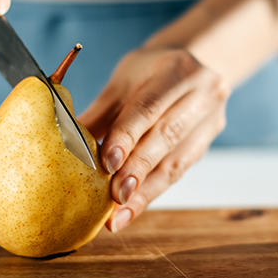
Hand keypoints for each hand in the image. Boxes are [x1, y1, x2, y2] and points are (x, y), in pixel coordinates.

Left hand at [77, 47, 230, 232]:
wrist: (196, 61)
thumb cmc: (151, 70)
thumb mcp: (123, 80)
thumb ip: (100, 112)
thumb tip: (66, 142)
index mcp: (177, 70)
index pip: (149, 107)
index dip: (127, 136)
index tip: (108, 163)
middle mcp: (202, 94)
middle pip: (166, 137)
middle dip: (138, 170)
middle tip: (115, 197)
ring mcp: (211, 119)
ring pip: (177, 162)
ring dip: (146, 192)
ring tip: (121, 216)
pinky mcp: (208, 142)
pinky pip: (180, 171)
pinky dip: (153, 191)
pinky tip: (134, 208)